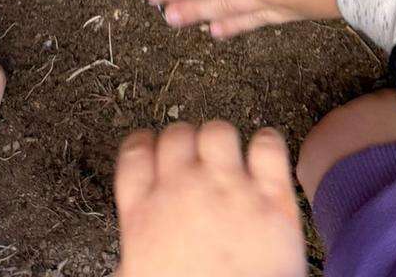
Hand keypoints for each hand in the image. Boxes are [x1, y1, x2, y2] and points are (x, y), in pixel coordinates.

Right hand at [114, 123, 305, 276]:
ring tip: (229, 161)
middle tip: (197, 162)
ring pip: (219, 131)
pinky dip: (267, 144)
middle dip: (187, 143)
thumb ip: (131, 260)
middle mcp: (183, 192)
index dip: (146, 144)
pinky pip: (267, 145)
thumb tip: (124, 267)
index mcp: (146, 214)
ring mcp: (229, 189)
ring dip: (223, 142)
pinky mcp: (271, 197)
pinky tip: (264, 158)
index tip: (156, 149)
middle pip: (177, 134)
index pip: (136, 152)